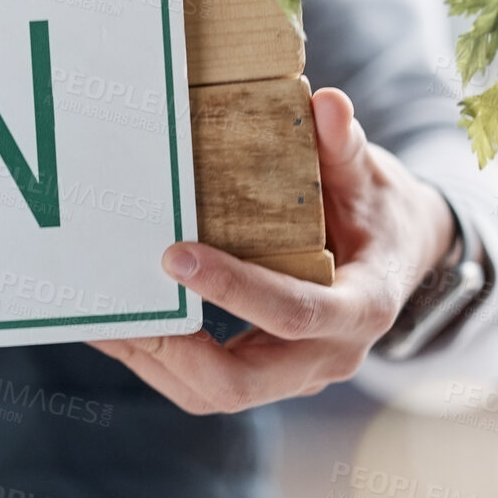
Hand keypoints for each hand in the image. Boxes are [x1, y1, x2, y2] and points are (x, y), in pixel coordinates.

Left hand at [88, 87, 455, 413]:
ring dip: (152, 360)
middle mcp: (327, 355)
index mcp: (361, 308)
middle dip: (173, 349)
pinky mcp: (264, 372)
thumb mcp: (370, 178)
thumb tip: (328, 104)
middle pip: (241, 383)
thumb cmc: (378, 211)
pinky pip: (203, 382)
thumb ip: (346, 148)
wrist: (398, 256)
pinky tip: (115, 322)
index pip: (294, 313)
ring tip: (98, 316)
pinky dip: (157, 358)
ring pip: (213, 393)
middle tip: (117, 307)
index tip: (174, 255)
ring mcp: (293, 373)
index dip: (236, 290)